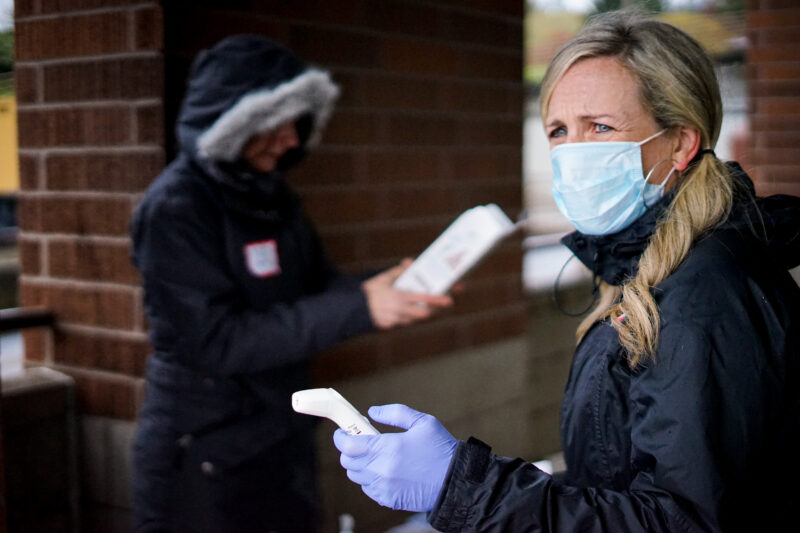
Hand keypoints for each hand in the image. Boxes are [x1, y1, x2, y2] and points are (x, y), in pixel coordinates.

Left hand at [333, 404, 457, 511]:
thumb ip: (395, 413)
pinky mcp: (388, 499)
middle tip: (361, 442)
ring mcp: (383, 487)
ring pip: (357, 476)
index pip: (347, 445)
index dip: (340, 437)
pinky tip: (385, 472)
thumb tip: (372, 412)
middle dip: (350, 450)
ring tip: (376, 457)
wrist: (456, 481)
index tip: (343, 432)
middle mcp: (381, 470)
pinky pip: (369, 489)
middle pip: (348, 461)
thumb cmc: (441, 449)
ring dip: (361, 465)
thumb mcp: (422, 422)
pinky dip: (371, 480)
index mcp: (386, 448)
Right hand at [361, 259, 452, 329]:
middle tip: (442, 302)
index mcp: (400, 297)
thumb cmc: (369, 291)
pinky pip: (404, 321)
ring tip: (427, 305)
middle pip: (424, 313)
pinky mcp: (389, 326)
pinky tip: (408, 310)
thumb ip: (399, 272)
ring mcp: (395, 320)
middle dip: (434, 309)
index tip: (449, 299)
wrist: (352, 307)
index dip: (438, 300)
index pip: (424, 299)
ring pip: (415, 318)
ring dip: (422, 312)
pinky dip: (408, 316)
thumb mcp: (384, 278)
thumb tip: (409, 263)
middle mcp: (400, 311)